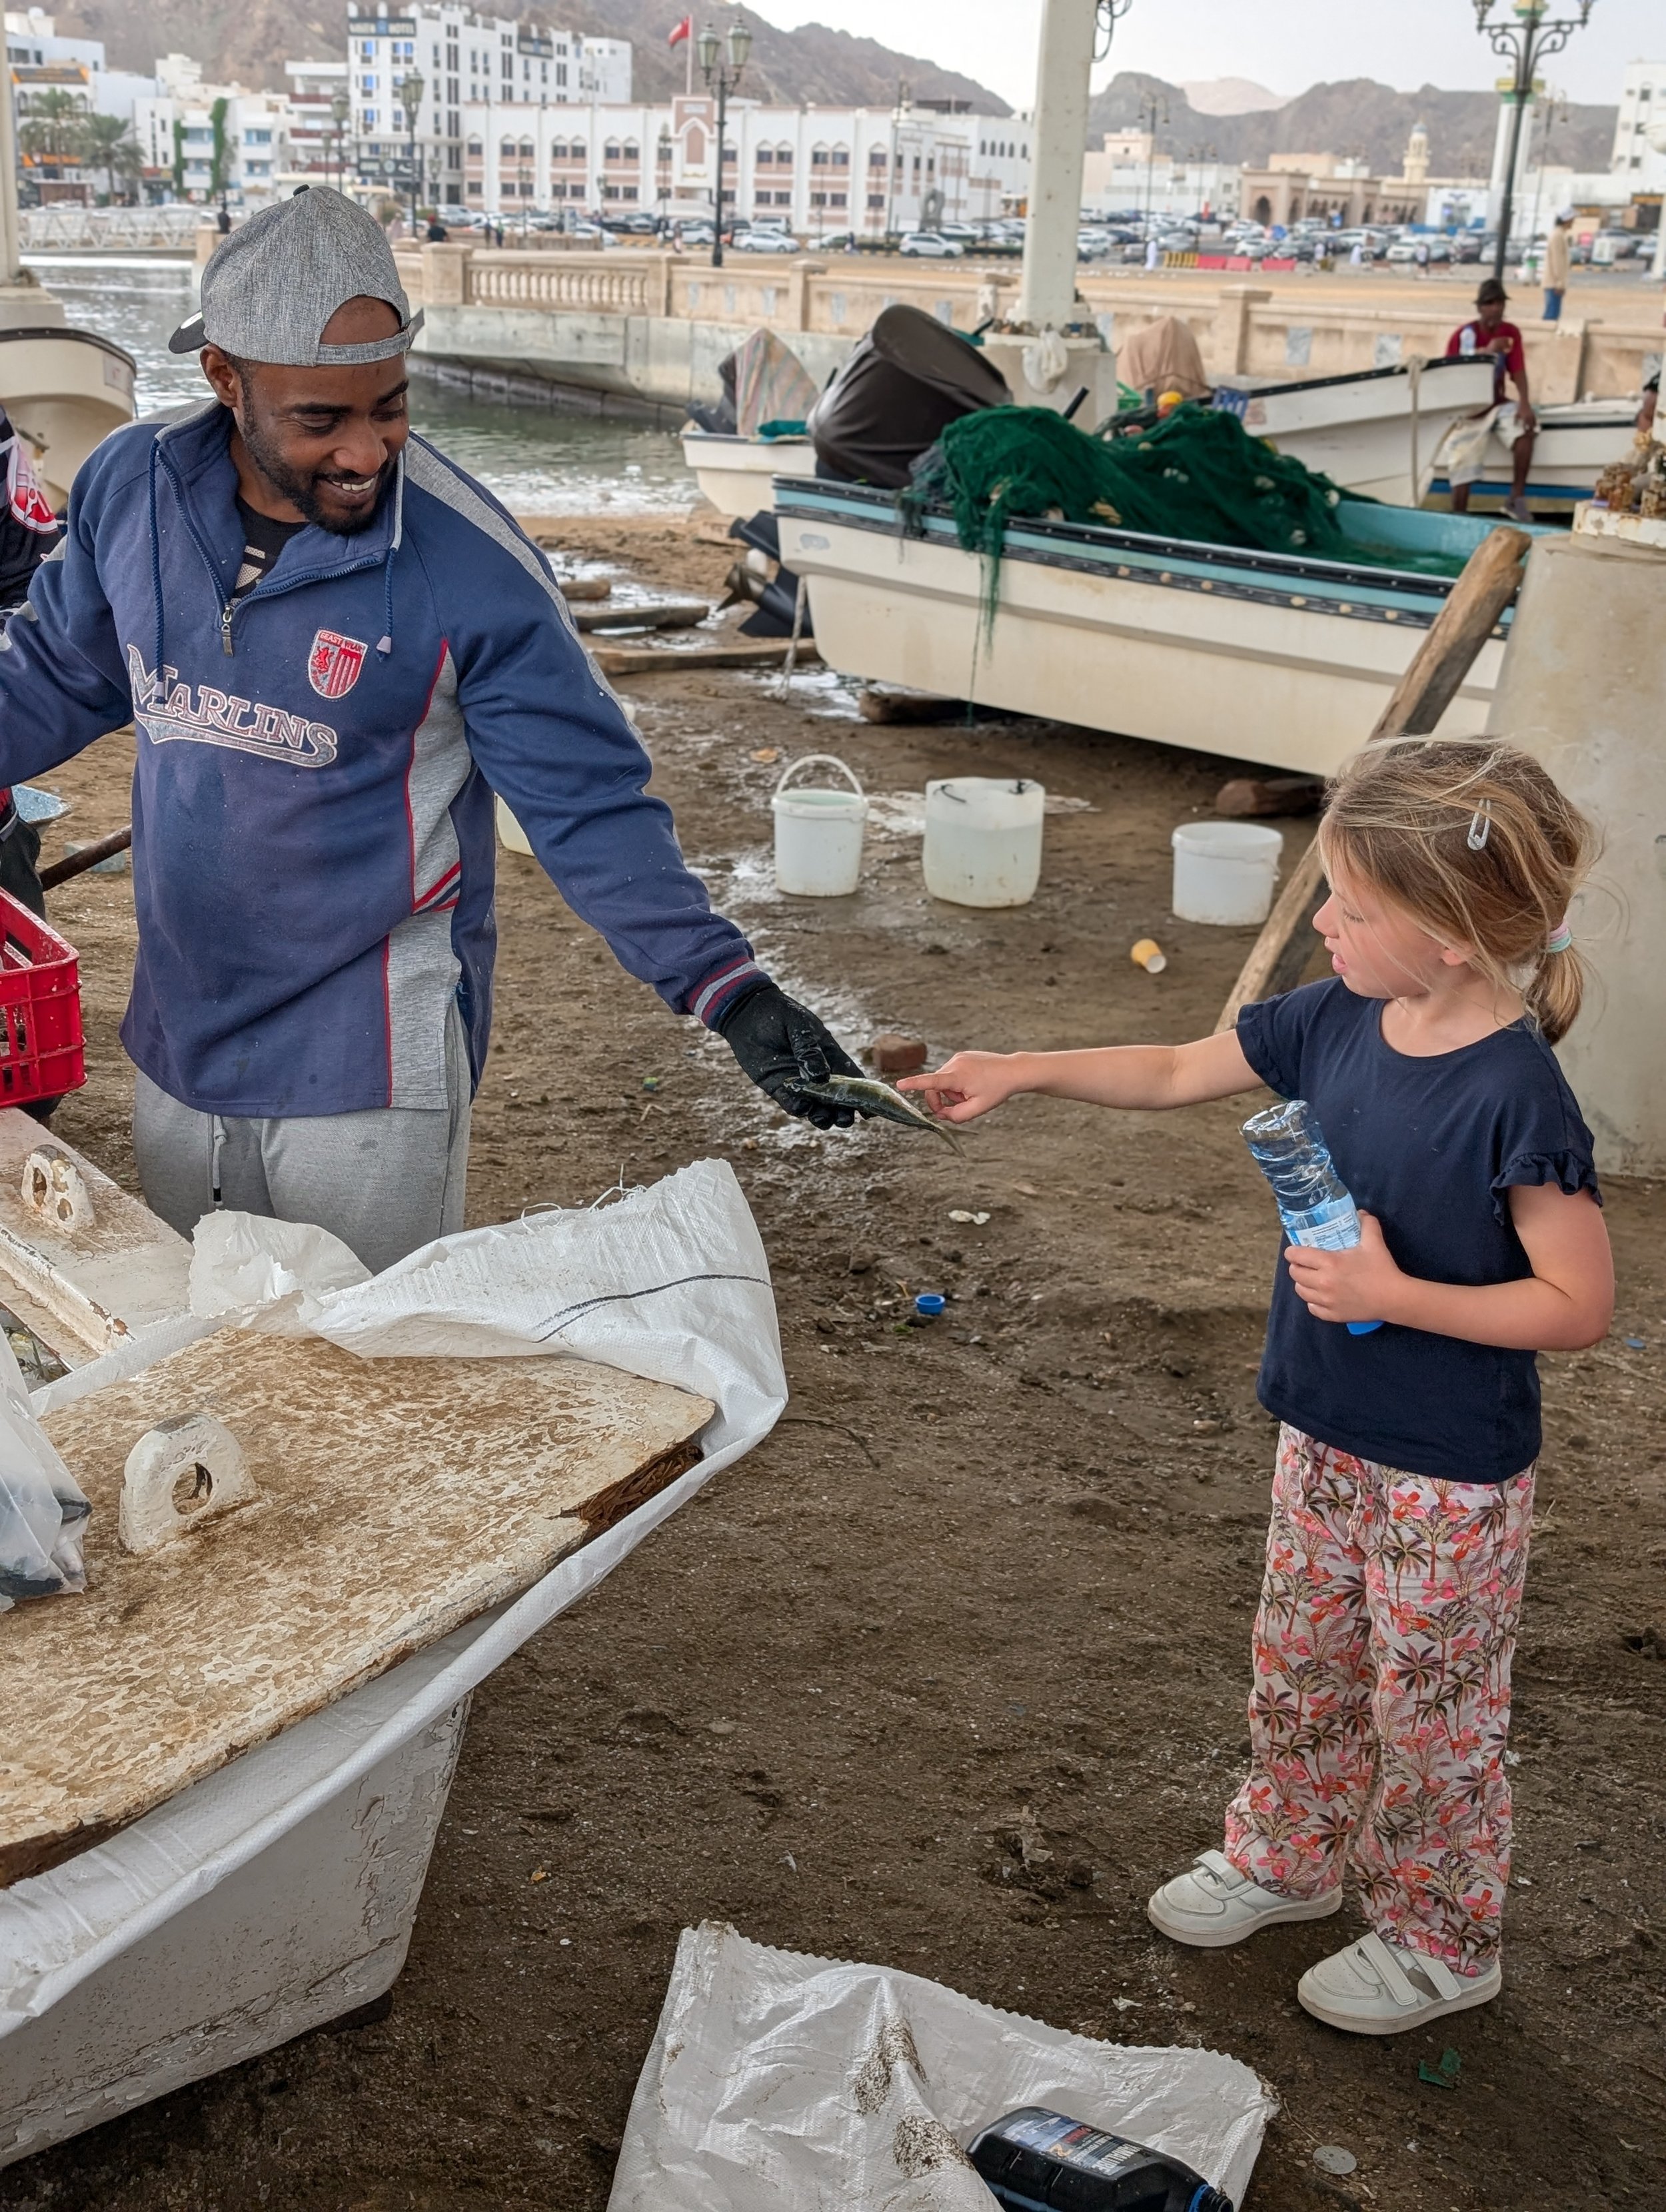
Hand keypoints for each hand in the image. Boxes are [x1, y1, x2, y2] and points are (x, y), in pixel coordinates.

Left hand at [715, 980, 863, 1128]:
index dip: (863, 1097)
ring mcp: (799, 1083)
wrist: (748, 1012)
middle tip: (844, 1119)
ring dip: (822, 1116)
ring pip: (816, 1107)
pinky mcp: (778, 1088)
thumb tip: (821, 1078)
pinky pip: (792, 1103)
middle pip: (837, 1100)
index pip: (852, 1080)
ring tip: (822, 1117)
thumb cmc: (780, 1013)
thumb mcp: (800, 1026)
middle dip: (843, 1113)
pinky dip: (798, 1108)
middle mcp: (818, 1074)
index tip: (870, 1112)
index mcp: (831, 1056)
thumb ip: (810, 1050)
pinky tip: (802, 1107)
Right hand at [898, 1051, 1022, 1124]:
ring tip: (971, 1093)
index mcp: (958, 1076)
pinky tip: (973, 1084)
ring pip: (943, 1081)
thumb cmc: (997, 1090)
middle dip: (942, 1100)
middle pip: (935, 1087)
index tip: (899, 1085)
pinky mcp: (961, 1056)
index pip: (931, 1082)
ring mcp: (958, 1058)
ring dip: (952, 1092)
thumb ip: (956, 1116)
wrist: (1013, 1071)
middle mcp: (955, 1063)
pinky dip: (957, 1083)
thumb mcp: (978, 1109)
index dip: (914, 1084)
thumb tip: (942, 1114)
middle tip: (957, 1108)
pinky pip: (951, 1074)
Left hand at [1284, 1211, 1404, 1324]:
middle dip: (1297, 1266)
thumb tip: (1360, 1213)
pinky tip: (1320, 1295)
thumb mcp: (1374, 1243)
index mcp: (1329, 1263)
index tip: (1295, 1250)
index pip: (1296, 1256)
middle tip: (1305, 1263)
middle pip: (1295, 1274)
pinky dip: (1313, 1301)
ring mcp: (1326, 1301)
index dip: (1292, 1252)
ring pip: (1300, 1291)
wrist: (1394, 1298)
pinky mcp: (1332, 1315)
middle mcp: (1323, 1283)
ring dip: (1303, 1283)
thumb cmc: (1382, 1269)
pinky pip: (1312, 1307)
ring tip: (1311, 1278)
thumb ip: (1367, 1224)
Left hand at [1516, 401, 1535, 431]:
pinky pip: (1535, 419)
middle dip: (1529, 429)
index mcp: (1524, 418)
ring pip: (1533, 423)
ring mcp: (1531, 415)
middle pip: (1530, 425)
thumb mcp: (1516, 415)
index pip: (1524, 425)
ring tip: (1533, 431)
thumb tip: (1514, 426)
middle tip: (1529, 434)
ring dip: (1533, 427)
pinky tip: (1535, 426)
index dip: (1524, 430)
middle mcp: (1528, 417)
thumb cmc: (1519, 409)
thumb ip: (1515, 420)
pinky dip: (1535, 423)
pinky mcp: (1533, 414)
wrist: (1524, 403)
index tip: (1524, 433)